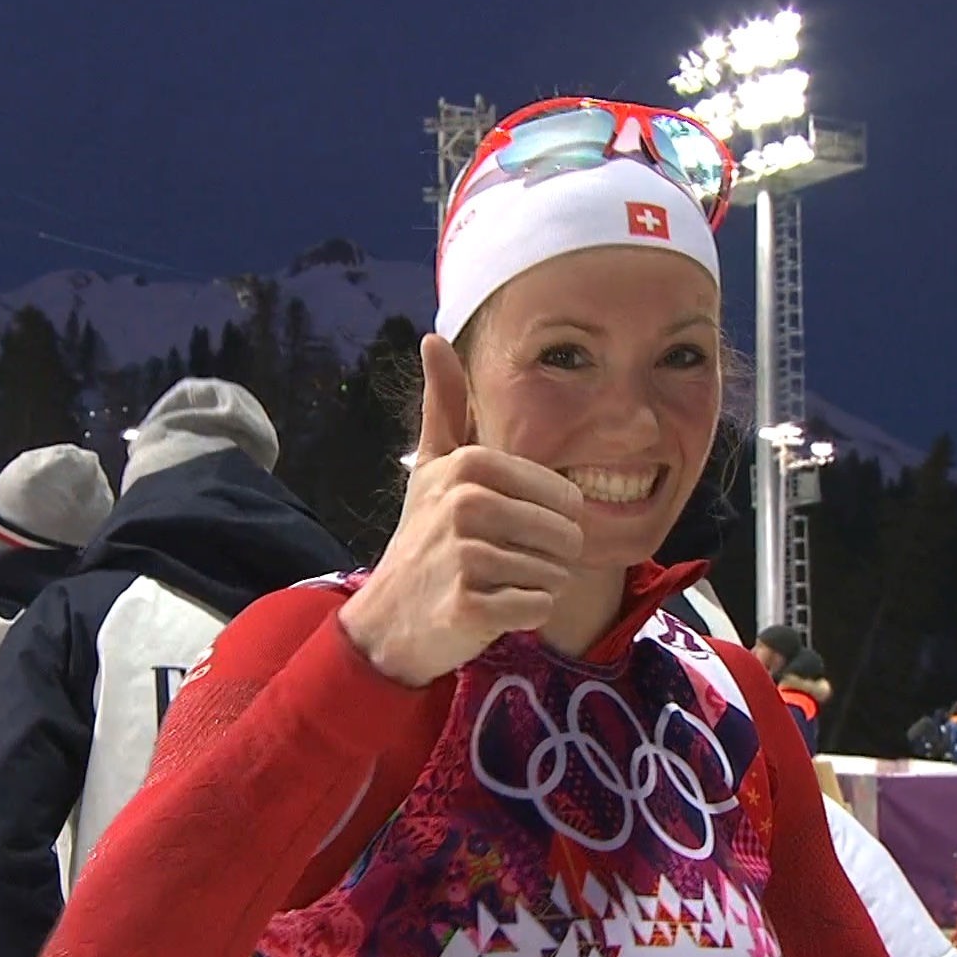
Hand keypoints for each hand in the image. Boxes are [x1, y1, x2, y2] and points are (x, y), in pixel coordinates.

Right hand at [338, 335, 584, 688]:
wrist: (390, 617)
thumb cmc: (422, 537)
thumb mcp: (433, 466)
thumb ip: (445, 404)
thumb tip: (432, 338)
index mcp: (470, 466)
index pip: (566, 497)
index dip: (552, 521)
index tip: (511, 529)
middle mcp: (465, 504)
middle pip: (566, 536)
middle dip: (549, 558)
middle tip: (506, 564)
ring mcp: (464, 555)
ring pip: (555, 574)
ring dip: (537, 587)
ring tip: (497, 583)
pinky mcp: (468, 604)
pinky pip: (538, 607)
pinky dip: (526, 614)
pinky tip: (492, 608)